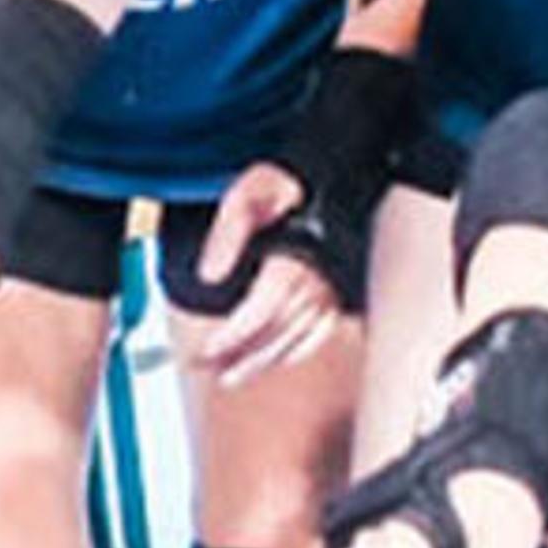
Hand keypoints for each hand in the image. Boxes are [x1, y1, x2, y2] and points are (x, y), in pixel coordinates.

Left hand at [177, 163, 348, 384]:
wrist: (336, 172)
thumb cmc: (291, 180)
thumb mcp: (248, 192)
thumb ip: (226, 233)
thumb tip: (208, 276)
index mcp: (296, 260)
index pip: (262, 311)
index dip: (233, 336)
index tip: (206, 351)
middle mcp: (320, 281)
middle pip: (277, 333)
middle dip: (241, 357)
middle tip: (210, 371)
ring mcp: (333, 290)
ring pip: (299, 339)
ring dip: (264, 361)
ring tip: (232, 375)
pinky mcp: (342, 292)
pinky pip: (321, 332)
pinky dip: (297, 350)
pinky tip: (277, 358)